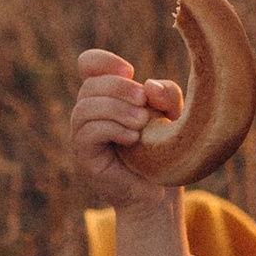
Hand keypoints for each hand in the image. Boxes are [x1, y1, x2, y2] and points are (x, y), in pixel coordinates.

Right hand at [71, 46, 191, 255]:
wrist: (160, 194)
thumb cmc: (165, 151)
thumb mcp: (172, 117)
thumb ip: (166, 95)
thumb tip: (148, 86)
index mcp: (108, 96)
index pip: (88, 64)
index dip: (102, 61)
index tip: (130, 71)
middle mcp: (90, 112)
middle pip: (89, 84)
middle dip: (118, 88)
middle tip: (143, 102)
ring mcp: (83, 134)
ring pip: (85, 107)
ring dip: (116, 109)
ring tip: (142, 122)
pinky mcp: (84, 155)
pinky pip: (86, 133)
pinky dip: (111, 129)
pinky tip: (133, 138)